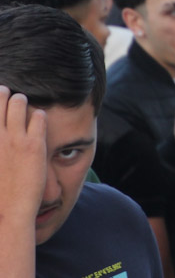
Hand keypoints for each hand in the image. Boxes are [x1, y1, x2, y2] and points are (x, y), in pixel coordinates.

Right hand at [0, 86, 47, 222]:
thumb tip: (1, 134)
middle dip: (4, 94)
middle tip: (7, 95)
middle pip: (1, 97)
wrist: (5, 212)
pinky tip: (38, 119)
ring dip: (21, 101)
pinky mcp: (35, 144)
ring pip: (19, 102)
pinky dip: (38, 115)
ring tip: (22, 103)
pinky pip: (39, 117)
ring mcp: (15, 138)